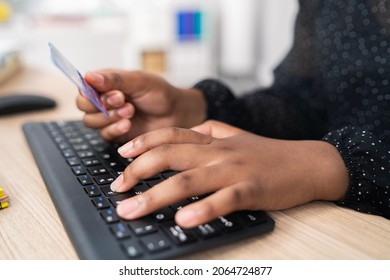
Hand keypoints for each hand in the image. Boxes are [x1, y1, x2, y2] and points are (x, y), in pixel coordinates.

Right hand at [76, 70, 205, 142]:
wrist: (176, 114)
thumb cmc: (160, 93)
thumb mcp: (139, 81)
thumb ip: (114, 79)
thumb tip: (89, 76)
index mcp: (106, 83)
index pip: (84, 87)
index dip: (91, 91)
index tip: (111, 91)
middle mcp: (104, 100)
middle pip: (83, 105)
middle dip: (101, 104)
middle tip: (122, 99)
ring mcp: (108, 118)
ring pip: (91, 121)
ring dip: (109, 116)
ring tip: (130, 111)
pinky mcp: (115, 133)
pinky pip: (104, 134)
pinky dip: (115, 129)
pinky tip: (128, 124)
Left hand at [111, 120, 348, 227]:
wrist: (308, 162)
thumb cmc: (269, 153)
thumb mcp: (237, 136)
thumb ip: (212, 131)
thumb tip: (191, 131)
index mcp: (213, 140)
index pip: (170, 135)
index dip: (143, 143)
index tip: (121, 154)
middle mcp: (219, 152)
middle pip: (170, 156)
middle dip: (137, 171)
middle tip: (117, 188)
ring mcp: (234, 170)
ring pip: (188, 180)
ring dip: (156, 196)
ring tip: (132, 210)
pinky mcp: (252, 190)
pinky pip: (223, 200)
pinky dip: (201, 209)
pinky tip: (182, 220)